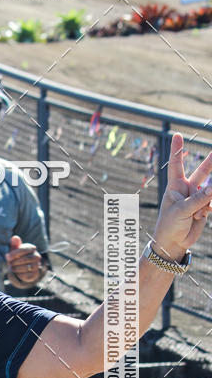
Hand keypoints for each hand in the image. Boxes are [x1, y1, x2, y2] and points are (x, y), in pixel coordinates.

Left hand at [5, 235, 42, 283]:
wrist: (21, 269)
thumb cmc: (17, 256)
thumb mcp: (14, 250)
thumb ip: (14, 244)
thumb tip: (15, 237)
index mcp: (31, 248)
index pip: (23, 250)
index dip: (14, 254)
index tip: (7, 257)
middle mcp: (36, 256)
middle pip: (25, 259)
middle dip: (15, 262)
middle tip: (9, 263)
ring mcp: (37, 265)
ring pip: (26, 267)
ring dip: (16, 268)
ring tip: (12, 268)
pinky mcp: (35, 274)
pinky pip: (26, 275)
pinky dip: (19, 274)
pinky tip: (16, 272)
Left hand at [152, 133, 211, 260]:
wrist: (174, 243)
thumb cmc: (170, 225)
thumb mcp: (181, 210)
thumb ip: (198, 199)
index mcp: (175, 186)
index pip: (176, 165)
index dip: (177, 150)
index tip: (177, 134)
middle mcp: (186, 189)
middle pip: (202, 171)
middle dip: (211, 162)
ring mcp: (196, 197)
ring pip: (211, 189)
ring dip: (208, 199)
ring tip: (201, 210)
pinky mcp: (204, 207)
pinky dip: (209, 208)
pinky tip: (202, 215)